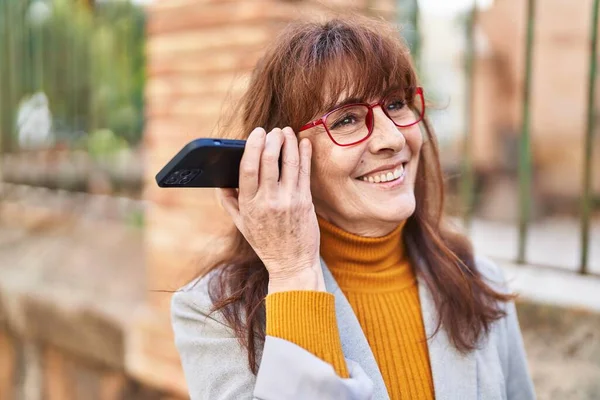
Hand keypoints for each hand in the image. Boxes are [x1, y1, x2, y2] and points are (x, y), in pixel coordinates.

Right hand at [217, 127, 324, 293]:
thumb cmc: (266, 243)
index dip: (252, 146)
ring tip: (287, 132)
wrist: (292, 264)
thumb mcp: (242, 224)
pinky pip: (305, 172)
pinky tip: (303, 143)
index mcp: (248, 205)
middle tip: (273, 130)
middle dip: (272, 139)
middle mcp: (268, 201)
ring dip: (289, 142)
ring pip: (289, 162)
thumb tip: (220, 180)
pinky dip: (304, 154)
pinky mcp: (305, 202)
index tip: (257, 132)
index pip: (246, 168)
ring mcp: (289, 200)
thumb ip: (229, 201)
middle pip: (269, 160)